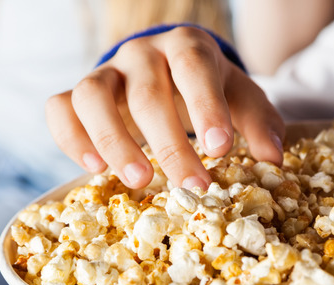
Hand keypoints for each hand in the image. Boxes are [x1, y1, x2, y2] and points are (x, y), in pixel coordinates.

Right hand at [46, 26, 284, 189]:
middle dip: (170, 144)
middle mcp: (142, 54)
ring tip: (139, 181)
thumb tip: (273, 158)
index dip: (205, 106)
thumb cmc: (209, 91)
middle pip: (147, 92)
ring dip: (113, 140)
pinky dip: (71, 138)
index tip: (219, 148)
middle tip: (191, 187)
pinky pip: (60, 108)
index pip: (193, 67)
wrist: (169, 75)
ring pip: (92, 95)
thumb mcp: (241, 99)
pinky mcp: (77, 94)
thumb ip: (259, 122)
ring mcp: (106, 72)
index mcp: (187, 47)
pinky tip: (95, 170)